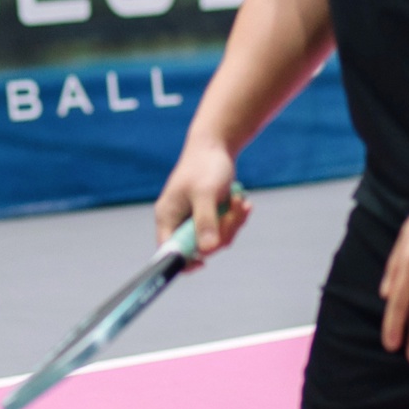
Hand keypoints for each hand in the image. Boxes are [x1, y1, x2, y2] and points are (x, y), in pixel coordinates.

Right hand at [154, 142, 250, 262]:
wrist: (215, 145)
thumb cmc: (205, 166)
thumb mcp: (206, 193)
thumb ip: (205, 221)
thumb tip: (208, 251)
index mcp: (168, 217)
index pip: (169, 251)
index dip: (183, 262)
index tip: (203, 263)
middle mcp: (178, 222)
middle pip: (200, 248)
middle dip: (222, 232)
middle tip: (233, 213)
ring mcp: (194, 220)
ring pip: (216, 240)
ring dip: (232, 223)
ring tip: (238, 200)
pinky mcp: (209, 216)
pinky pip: (225, 230)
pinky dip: (235, 218)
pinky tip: (241, 201)